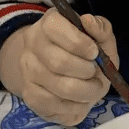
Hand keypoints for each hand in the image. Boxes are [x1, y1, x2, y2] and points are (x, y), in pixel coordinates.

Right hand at [0, 9, 117, 126]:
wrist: (67, 74)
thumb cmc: (88, 54)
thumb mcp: (101, 38)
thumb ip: (101, 28)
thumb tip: (88, 21)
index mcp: (50, 23)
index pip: (54, 28)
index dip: (78, 42)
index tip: (95, 52)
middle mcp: (33, 44)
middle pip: (58, 62)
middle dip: (86, 72)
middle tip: (96, 73)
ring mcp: (28, 70)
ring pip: (60, 87)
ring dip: (85, 91)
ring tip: (93, 88)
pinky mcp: (29, 94)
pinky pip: (53, 104)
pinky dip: (74, 106)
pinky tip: (80, 100)